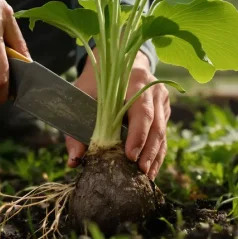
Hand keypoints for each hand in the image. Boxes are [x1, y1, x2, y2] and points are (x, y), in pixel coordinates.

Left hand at [66, 51, 170, 179]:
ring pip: (162, 133)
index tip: (130, 156)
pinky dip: (156, 154)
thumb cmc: (97, 80)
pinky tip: (150, 171)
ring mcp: (162, 101)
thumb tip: (74, 160)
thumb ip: (76, 128)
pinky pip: (163, 136)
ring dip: (154, 157)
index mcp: (136, 81)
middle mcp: (154, 90)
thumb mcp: (83, 96)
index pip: (141, 111)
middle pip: (156, 126)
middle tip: (140, 173)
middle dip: (148, 152)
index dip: (138, 135)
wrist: (116, 60)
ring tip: (146, 178)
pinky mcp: (163, 112)